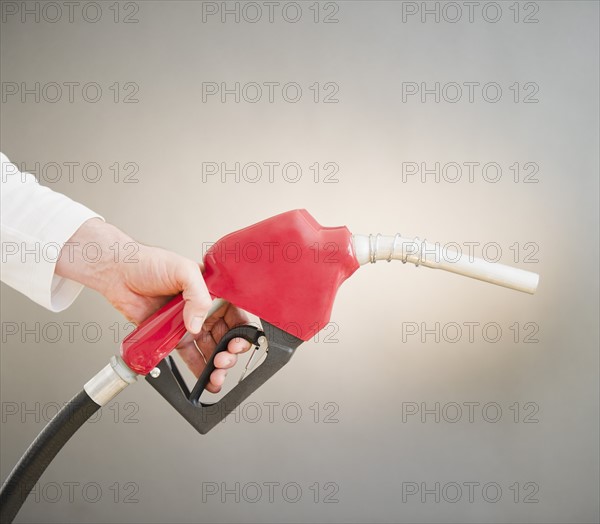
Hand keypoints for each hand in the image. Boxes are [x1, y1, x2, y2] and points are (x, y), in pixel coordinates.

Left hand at [56, 218, 249, 391]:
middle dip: (228, 353)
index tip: (237, 344)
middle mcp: (202, 309)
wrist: (119, 274)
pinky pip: (189, 355)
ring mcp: (187, 324)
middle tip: (223, 361)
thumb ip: (197, 293)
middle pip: (225, 337)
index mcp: (212, 292)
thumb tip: (197, 322)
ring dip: (215, 365)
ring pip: (209, 349)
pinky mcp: (172, 336)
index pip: (235, 315)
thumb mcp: (182, 270)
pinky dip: (198, 368)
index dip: (240, 332)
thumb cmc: (149, 262)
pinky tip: (204, 377)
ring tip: (215, 375)